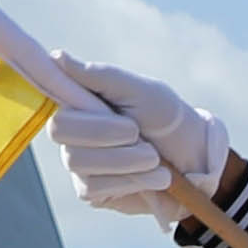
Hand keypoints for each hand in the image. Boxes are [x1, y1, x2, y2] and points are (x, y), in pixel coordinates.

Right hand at [44, 63, 225, 218]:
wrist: (194, 160)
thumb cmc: (166, 118)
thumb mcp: (140, 90)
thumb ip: (100, 76)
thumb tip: (57, 56)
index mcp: (81, 101)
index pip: (53, 92)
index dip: (61, 91)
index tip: (81, 93)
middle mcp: (72, 132)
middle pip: (61, 130)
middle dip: (105, 132)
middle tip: (137, 132)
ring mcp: (78, 163)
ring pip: (79, 161)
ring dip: (125, 159)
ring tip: (155, 158)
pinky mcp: (90, 191)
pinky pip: (94, 187)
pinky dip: (130, 180)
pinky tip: (153, 177)